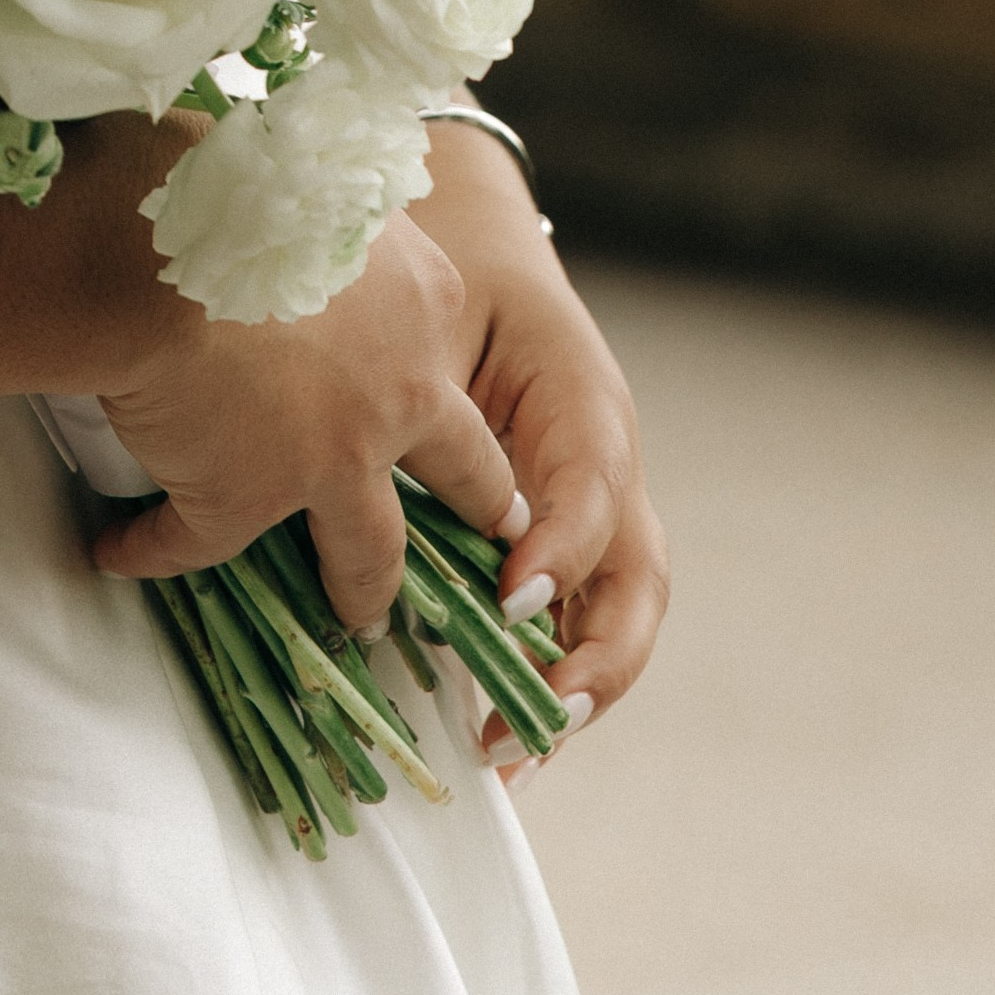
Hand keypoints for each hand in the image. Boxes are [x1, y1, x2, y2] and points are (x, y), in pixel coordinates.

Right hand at [85, 206, 528, 631]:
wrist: (154, 239)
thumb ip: (347, 225)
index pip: (450, 365)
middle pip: (461, 472)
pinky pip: (195, 544)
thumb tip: (327, 213)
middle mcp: (397, 393)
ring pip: (367, 553)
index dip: (448, 399)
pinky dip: (153, 549)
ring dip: (359, 588)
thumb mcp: (327, 184)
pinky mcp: (243, 499)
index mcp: (423, 307)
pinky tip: (122, 551)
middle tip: (487, 542)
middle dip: (479, 512)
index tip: (451, 422)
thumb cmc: (232, 186)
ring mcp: (330, 459)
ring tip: (350, 616)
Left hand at [414, 123, 668, 778]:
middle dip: (595, 658)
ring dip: (569, 691)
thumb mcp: (443, 303)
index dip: (561, 548)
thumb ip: (420, 375)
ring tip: (506, 751)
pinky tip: (489, 732)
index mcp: (585, 401)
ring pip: (612, 615)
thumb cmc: (453, 275)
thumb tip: (359, 449)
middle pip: (635, 577)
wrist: (473, 243)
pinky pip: (565, 620)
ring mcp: (588, 514)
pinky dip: (536, 679)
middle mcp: (602, 469)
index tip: (509, 599)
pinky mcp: (554, 541)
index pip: (595, 487)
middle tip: (533, 714)